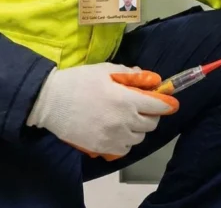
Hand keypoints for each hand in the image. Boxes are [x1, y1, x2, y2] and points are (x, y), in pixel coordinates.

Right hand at [26, 63, 178, 157]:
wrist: (50, 101)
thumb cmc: (78, 81)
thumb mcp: (105, 70)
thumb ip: (130, 75)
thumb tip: (151, 80)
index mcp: (126, 100)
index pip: (158, 106)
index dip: (167, 104)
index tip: (171, 103)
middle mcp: (124, 121)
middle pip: (151, 124)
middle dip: (151, 115)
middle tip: (142, 108)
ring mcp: (114, 137)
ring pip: (139, 138)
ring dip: (138, 129)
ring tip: (127, 119)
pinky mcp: (102, 148)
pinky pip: (125, 148)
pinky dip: (126, 141)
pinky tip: (117, 131)